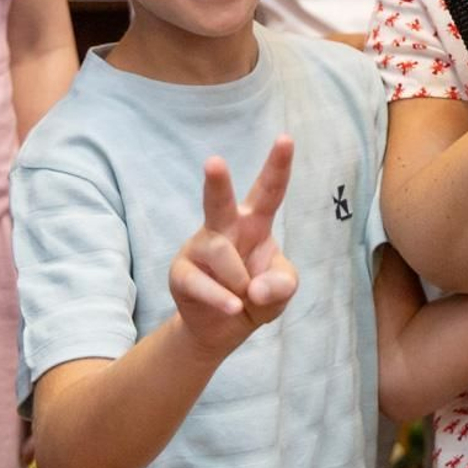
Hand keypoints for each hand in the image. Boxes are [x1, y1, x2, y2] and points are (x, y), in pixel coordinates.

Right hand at [169, 136, 299, 355]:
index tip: (286, 138)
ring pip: (220, 254)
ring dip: (239, 281)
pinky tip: (232, 306)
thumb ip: (281, 284)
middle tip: (214, 162)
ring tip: (243, 298)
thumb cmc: (256, 295)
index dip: (278, 166)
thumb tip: (253, 288)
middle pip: (220, 201)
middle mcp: (225, 228)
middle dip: (217, 182)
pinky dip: (221, 298)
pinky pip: (202, 284)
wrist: (222, 329)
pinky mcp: (181, 272)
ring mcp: (199, 247)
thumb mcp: (282, 290)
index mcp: (255, 223)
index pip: (269, 190)